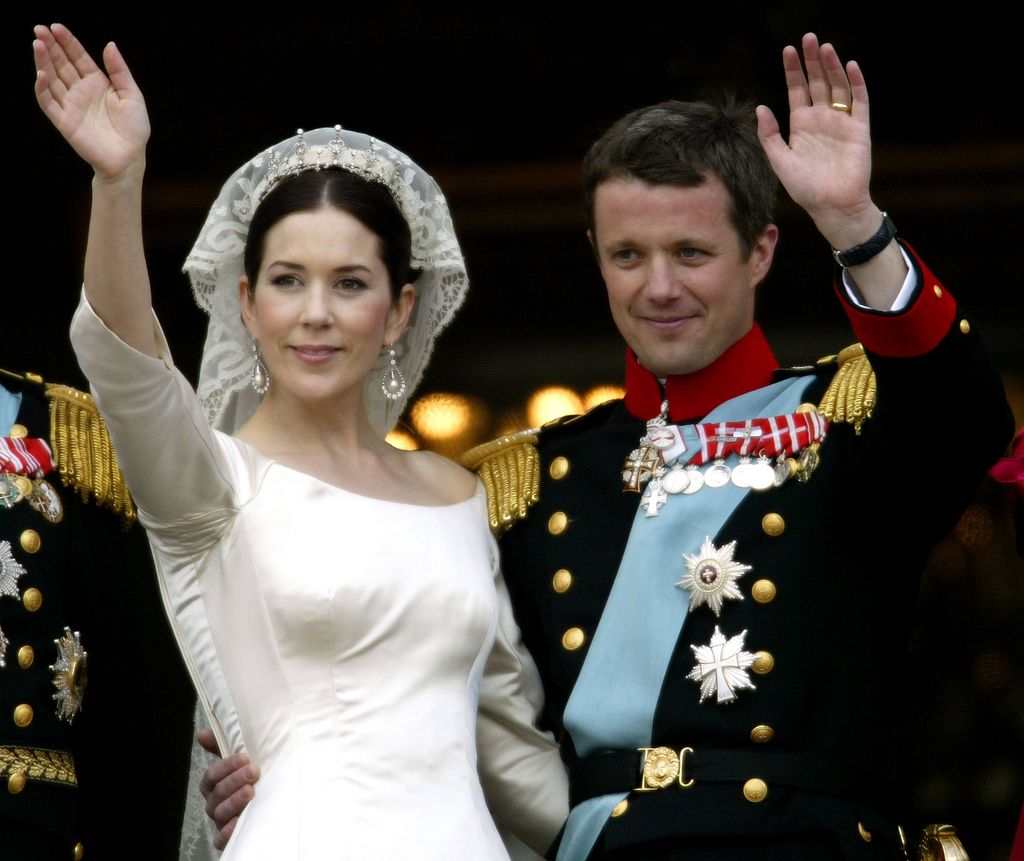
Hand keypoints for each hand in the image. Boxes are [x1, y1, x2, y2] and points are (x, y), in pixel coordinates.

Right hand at [33, 23, 149, 180]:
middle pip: (61, 64)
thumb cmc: (134, 129)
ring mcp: (71, 105)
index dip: (67, 42)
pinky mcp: (64, 121)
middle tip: (40, 29)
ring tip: (38, 44)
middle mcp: (81, 91)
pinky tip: (41, 74)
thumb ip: (119, 71)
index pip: (78, 57)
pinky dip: (42, 89)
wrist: (130, 158)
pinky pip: (48, 103)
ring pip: (51, 79)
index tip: (56, 27)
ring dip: (43, 62)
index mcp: (97, 82)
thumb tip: (109, 44)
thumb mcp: (132, 95)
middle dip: (50, 46)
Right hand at [198, 729, 259, 850]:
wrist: (267, 807)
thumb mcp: (239, 764)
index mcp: (213, 786)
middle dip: (235, 780)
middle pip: (218, 792)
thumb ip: (222, 748)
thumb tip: (201, 734)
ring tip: (251, 792)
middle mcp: (214, 803)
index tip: (245, 757)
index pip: (212, 775)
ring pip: (220, 812)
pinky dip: (228, 832)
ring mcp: (220, 821)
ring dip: (234, 801)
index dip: (226, 766)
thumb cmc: (249, 781)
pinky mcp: (226, 838)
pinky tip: (239, 822)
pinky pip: (221, 839)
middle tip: (254, 772)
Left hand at [756, 33, 878, 248]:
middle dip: (812, 61)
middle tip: (808, 38)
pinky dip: (856, 83)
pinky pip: (859, 101)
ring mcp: (841, 121)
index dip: (793, 70)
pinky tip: (849, 67)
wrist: (831, 206)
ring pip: (837, 86)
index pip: (797, 90)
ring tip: (825, 47)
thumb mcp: (779, 161)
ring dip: (832, 67)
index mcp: (800, 124)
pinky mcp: (859, 128)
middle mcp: (821, 119)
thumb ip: (769, 135)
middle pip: (817, 82)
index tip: (787, 49)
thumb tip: (760, 108)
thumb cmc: (805, 188)